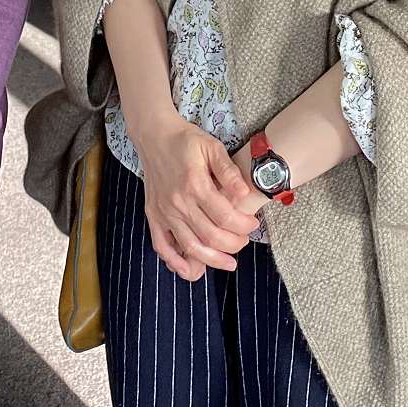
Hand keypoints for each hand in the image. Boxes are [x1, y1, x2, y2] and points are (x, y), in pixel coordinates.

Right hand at [128, 113, 261, 281]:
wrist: (154, 136)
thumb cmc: (186, 140)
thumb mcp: (212, 147)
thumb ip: (229, 171)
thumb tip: (245, 192)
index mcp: (195, 185)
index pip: (225, 217)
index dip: (243, 226)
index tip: (253, 224)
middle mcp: (178, 202)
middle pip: (210, 236)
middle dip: (233, 244)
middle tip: (244, 241)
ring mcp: (164, 212)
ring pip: (190, 247)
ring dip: (212, 260)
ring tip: (228, 262)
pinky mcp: (154, 216)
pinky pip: (162, 246)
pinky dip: (175, 263)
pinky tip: (190, 271)